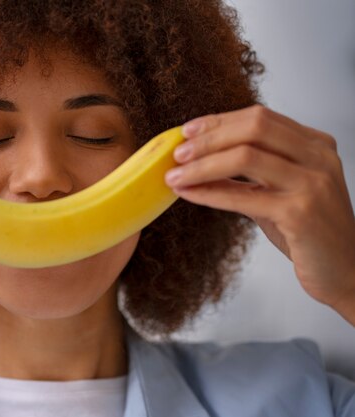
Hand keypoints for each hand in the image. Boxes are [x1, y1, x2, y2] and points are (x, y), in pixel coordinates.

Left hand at [164, 105, 354, 322]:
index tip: (186, 131)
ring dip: (202, 164)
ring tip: (174, 175)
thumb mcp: (276, 193)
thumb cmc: (308, 232)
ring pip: (246, 157)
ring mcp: (312, 183)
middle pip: (253, 127)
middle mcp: (318, 157)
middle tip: (176, 153)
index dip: (218, 121)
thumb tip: (196, 162)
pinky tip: (188, 194)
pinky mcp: (301, 213)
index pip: (260, 118)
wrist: (346, 272)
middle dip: (208, 138)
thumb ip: (246, 174)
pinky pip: (244, 196)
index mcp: (315, 145)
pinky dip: (210, 193)